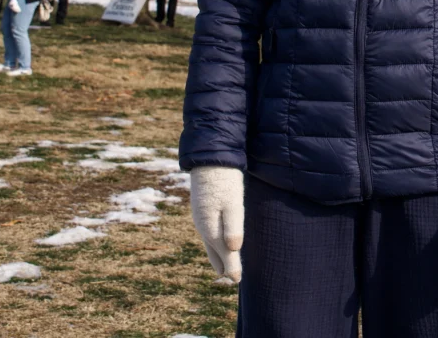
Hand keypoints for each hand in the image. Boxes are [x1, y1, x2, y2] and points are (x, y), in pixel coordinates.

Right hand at [190, 166, 244, 281]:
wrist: (209, 157)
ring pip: (209, 241)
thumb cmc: (225, 180)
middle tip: (231, 277)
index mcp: (210, 227)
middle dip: (223, 263)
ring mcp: (200, 216)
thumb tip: (233, 249)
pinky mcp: (201, 207)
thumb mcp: (233, 203)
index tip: (237, 280)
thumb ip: (233, 227)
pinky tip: (216, 241)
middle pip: (214, 250)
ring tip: (223, 266)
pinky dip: (213, 241)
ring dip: (217, 254)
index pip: (223, 253)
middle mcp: (202, 224)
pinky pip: (207, 231)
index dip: (231, 266)